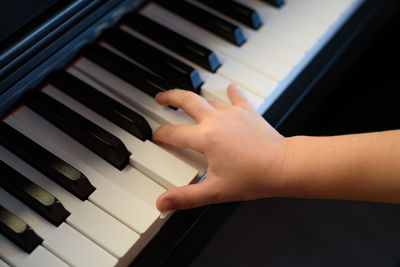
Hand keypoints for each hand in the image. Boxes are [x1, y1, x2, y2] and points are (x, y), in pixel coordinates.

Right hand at [152, 85, 288, 211]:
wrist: (283, 166)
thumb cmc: (254, 177)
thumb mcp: (215, 191)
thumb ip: (186, 197)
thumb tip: (163, 203)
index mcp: (205, 137)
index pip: (173, 133)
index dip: (160, 135)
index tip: (155, 136)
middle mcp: (216, 120)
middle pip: (186, 100)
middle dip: (170, 97)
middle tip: (161, 98)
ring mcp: (232, 114)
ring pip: (208, 100)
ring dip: (196, 99)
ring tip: (188, 101)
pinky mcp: (247, 112)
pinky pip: (236, 98)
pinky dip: (231, 93)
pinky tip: (230, 89)